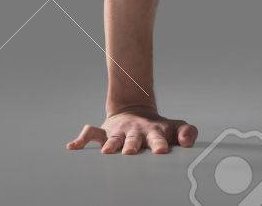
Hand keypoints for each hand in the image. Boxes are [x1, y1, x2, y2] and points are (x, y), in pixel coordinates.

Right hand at [66, 106, 198, 154]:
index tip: (161, 151)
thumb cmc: (158, 127)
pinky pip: (90, 134)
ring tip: (106, 152)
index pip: (158, 138)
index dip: (159, 144)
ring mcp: (119, 132)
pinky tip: (73, 147)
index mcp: (153, 132)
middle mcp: (135, 132)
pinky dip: (81, 140)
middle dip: (132, 145)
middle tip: (130, 151)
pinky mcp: (105, 132)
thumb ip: (187, 133)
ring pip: (113, 138)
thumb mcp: (175, 127)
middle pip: (134, 139)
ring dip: (110, 144)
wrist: (135, 110)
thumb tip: (188, 143)